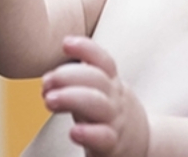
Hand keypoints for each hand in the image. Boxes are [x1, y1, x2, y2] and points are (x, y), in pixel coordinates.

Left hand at [42, 36, 148, 156]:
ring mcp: (115, 120)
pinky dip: (88, 133)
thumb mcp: (101, 90)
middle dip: (68, 75)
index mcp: (111, 81)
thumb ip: (81, 79)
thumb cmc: (109, 113)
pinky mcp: (113, 144)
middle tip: (46, 81)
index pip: (102, 60)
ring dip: (71, 98)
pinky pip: (103, 137)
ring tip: (49, 100)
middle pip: (96, 78)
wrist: (141, 143)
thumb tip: (49, 74)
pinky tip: (73, 132)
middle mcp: (114, 97)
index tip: (65, 43)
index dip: (86, 48)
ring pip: (98, 104)